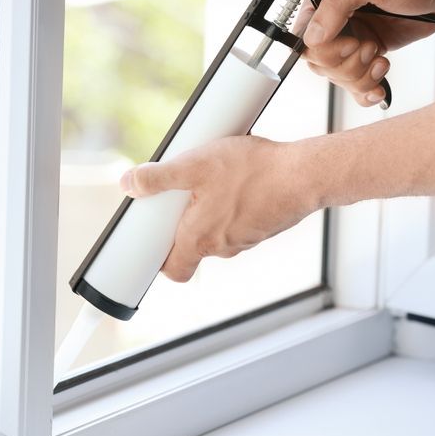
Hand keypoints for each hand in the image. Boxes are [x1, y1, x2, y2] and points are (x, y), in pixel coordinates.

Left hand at [120, 136, 317, 282]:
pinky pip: (241, 222)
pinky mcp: (265, 228)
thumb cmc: (253, 172)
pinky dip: (237, 207)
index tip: (154, 244)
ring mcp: (247, 240)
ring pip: (219, 232)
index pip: (173, 270)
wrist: (305, 176)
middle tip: (185, 194)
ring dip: (214, 212)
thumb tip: (129, 184)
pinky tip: (242, 181)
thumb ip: (159, 177)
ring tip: (217, 179)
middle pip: (195, 247)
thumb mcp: (196, 165)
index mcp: (199, 239)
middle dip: (187, 223)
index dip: (160, 260)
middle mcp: (223, 247)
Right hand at [299, 0, 434, 105]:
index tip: (348, 44)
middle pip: (321, 62)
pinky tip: (380, 86)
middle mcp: (337, 20)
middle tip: (372, 48)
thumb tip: (311, 35)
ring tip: (382, 60)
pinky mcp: (372, 54)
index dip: (324, 48)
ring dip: (362, 76)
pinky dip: (366, 91)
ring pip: (339, 77)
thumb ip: (337, 5)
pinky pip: (357, 84)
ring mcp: (355, 38)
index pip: (304, 35)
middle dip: (348, 63)